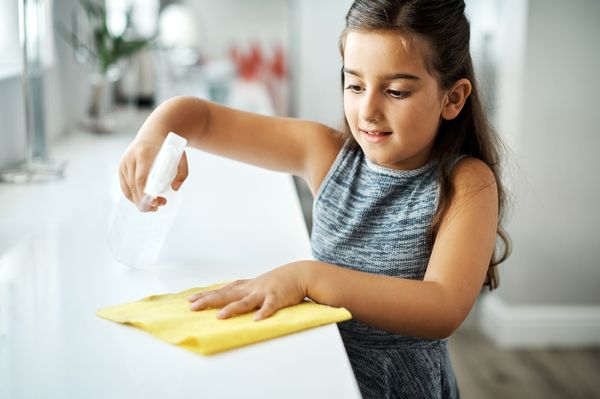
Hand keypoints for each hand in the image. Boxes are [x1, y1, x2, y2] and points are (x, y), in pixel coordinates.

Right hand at [118, 133, 187, 210]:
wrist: (154, 132)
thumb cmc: (169, 146)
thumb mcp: (181, 156)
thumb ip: (182, 172)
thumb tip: (174, 189)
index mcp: (144, 154)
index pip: (141, 179)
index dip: (145, 194)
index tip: (155, 203)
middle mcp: (131, 158)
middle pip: (133, 186)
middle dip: (144, 201)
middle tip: (159, 206)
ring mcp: (124, 162)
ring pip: (128, 189)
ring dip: (139, 201)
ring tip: (154, 205)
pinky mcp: (121, 166)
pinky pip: (125, 186)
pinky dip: (133, 196)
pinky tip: (143, 201)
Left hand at [187, 262, 308, 320]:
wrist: (299, 274)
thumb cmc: (277, 281)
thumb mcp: (256, 283)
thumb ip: (242, 289)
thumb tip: (226, 295)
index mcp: (245, 286)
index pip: (222, 290)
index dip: (206, 294)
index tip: (190, 299)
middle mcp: (251, 288)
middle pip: (227, 295)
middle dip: (209, 301)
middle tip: (193, 307)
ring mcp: (263, 293)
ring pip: (245, 302)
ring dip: (232, 309)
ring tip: (220, 316)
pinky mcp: (276, 298)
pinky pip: (269, 307)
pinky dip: (263, 313)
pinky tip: (256, 320)